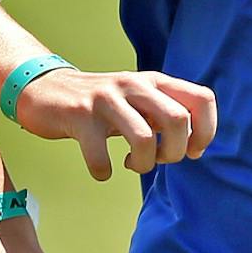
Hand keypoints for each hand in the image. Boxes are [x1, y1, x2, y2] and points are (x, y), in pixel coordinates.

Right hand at [13, 66, 215, 180]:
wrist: (45, 90)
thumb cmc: (99, 105)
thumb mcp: (137, 100)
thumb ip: (166, 113)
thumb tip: (195, 145)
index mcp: (154, 81)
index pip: (202, 98)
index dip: (206, 131)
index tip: (191, 151)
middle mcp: (134, 85)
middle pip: (178, 120)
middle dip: (174, 152)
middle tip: (158, 159)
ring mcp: (106, 100)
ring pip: (144, 139)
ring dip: (143, 164)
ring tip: (131, 164)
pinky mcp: (79, 116)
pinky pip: (100, 157)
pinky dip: (103, 171)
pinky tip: (102, 168)